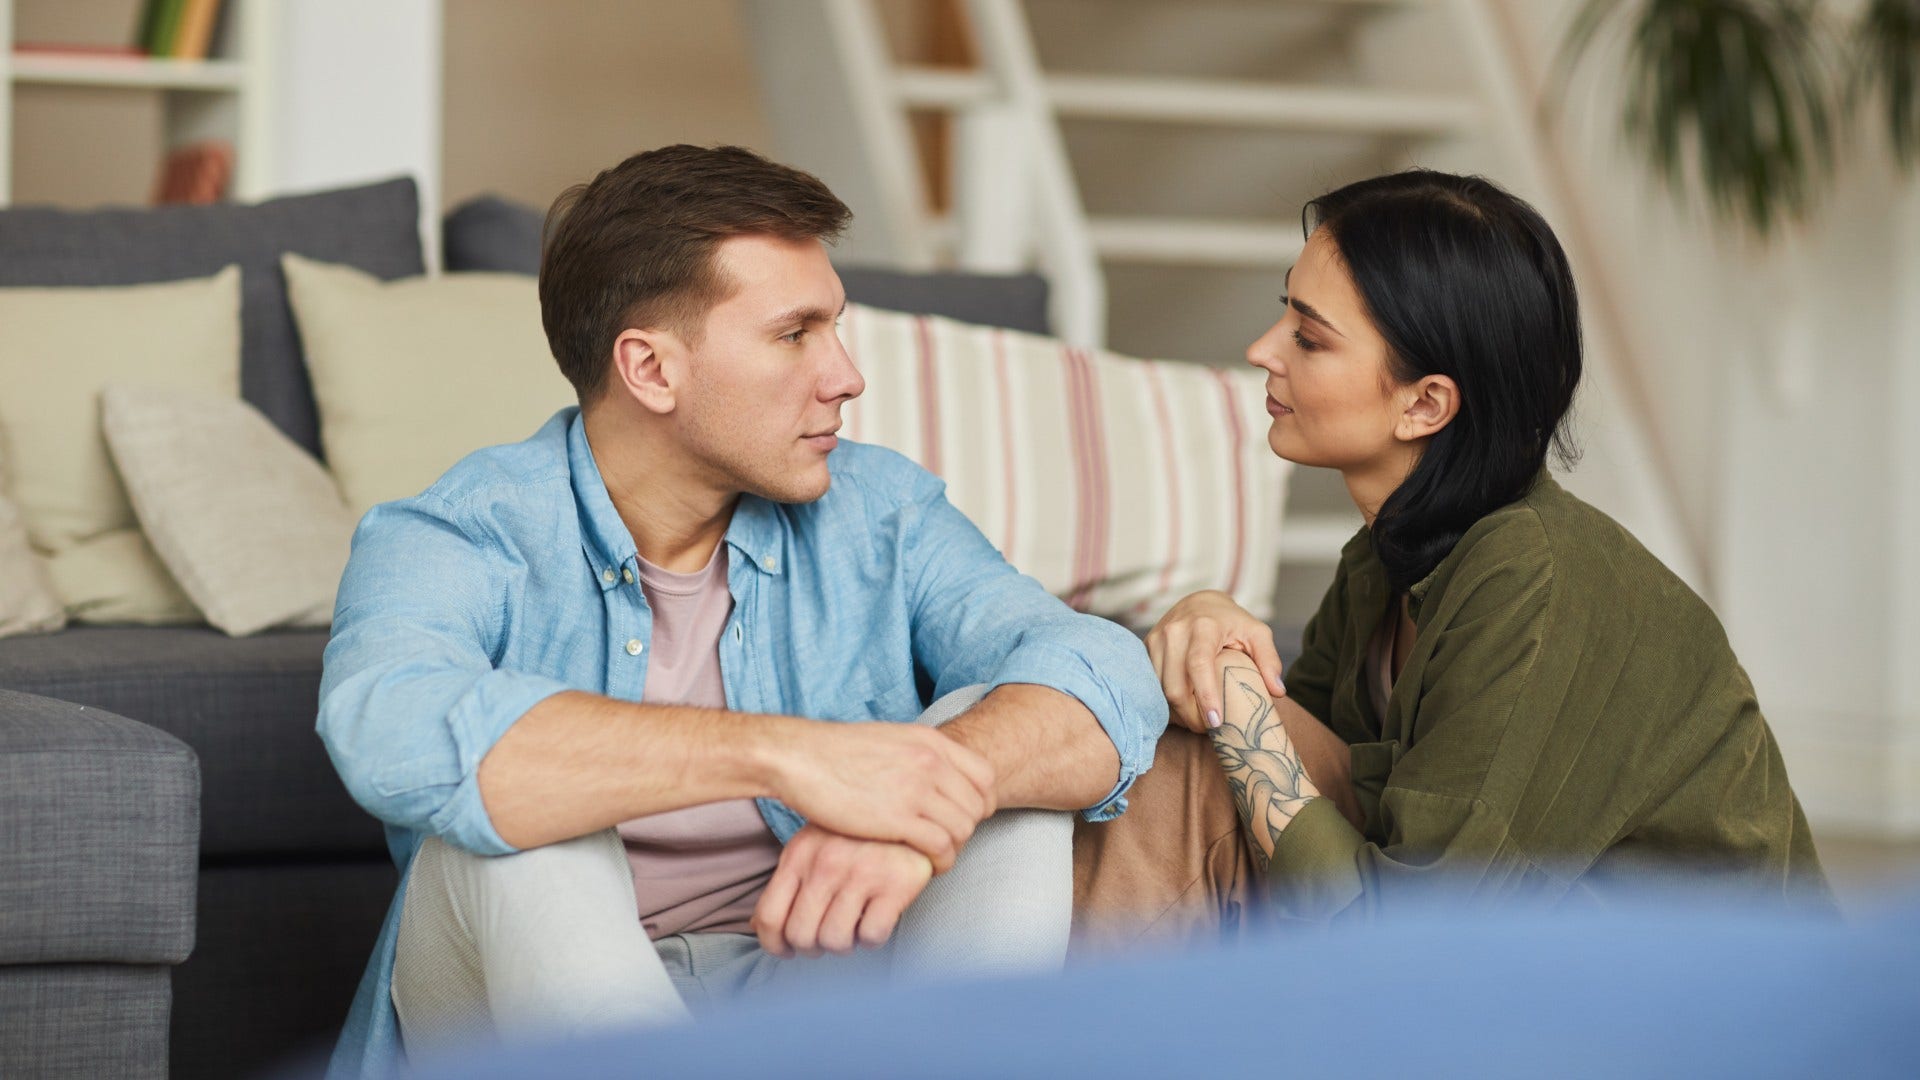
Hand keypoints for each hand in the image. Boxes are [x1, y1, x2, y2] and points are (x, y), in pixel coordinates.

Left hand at [752, 825, 933, 957]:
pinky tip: (876, 919)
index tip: (787, 950)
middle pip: (801, 936)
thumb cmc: (856, 834)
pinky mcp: (895, 885)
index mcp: (799, 854)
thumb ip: (789, 881)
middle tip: (827, 937)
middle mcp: (826, 864)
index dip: (774, 945)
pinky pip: (872, 936)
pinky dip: (872, 938)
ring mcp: (861, 874)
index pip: (769, 917)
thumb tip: (759, 926)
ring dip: (844, 944)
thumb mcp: (813, 845)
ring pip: (835, 941)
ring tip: (854, 926)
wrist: (910, 809)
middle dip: (812, 947)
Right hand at [771, 720, 995, 873]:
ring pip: (963, 828)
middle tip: (947, 842)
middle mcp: (930, 762)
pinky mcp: (898, 818)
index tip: (964, 817)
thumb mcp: (889, 739)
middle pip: (977, 806)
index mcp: (930, 741)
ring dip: (954, 848)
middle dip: (967, 829)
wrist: (801, 758)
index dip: (981, 802)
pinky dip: (940, 861)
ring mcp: (916, 789)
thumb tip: (934, 771)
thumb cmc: (836, 753)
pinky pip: (941, 846)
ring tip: (936, 857)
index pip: (985, 775)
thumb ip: (918, 755)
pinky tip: (926, 866)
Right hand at [1146, 591, 1286, 733]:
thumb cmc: (1232, 621)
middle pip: (1174, 685)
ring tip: (1197, 721)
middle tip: (1209, 729)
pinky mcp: (1147, 648)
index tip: (1216, 722)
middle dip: (1190, 715)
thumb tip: (1277, 692)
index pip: (1198, 664)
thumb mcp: (1257, 633)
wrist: (1198, 601)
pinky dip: (1166, 702)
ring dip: (1177, 712)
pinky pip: (1152, 684)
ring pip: (1160, 689)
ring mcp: (1156, 639)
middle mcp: (1175, 631)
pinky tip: (1182, 710)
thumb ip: (1269, 660)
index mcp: (1203, 626)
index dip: (1206, 696)